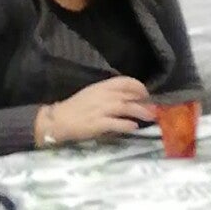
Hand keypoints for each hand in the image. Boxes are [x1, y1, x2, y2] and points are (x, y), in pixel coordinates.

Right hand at [45, 77, 160, 143]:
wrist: (57, 120)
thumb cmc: (75, 108)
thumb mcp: (92, 94)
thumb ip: (108, 94)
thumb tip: (127, 98)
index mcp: (101, 87)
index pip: (125, 81)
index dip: (138, 87)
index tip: (146, 94)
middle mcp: (103, 96)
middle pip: (129, 95)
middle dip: (144, 101)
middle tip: (153, 108)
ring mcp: (101, 110)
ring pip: (126, 108)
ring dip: (140, 112)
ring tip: (150, 117)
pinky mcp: (98, 124)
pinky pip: (117, 124)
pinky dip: (127, 125)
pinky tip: (134, 127)